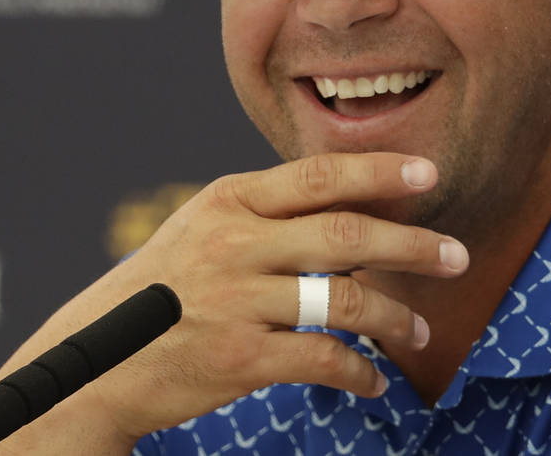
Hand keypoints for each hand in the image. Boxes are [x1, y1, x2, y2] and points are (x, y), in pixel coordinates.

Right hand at [0, 152, 468, 454]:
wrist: (93, 363)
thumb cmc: (161, 290)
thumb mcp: (200, 229)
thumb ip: (264, 213)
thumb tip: (349, 207)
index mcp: (227, 200)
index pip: (318, 174)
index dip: (380, 171)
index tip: (429, 173)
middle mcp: (232, 241)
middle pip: (344, 232)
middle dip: (411, 243)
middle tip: (457, 254)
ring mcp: (234, 300)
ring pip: (344, 299)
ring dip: (396, 317)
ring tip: (421, 333)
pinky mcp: (237, 359)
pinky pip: (323, 360)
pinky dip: (360, 371)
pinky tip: (375, 379)